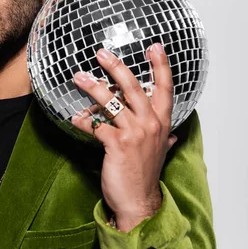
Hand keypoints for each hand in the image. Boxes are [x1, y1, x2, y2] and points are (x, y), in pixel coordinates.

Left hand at [71, 44, 176, 231]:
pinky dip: (83, 121)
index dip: (160, 66)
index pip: (165, 88)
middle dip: (116, 67)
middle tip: (101, 53)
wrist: (138, 202)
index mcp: (161, 123)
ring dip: (92, 87)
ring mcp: (135, 133)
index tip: (155, 46)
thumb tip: (173, 134)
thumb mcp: (161, 153)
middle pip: (133, 87)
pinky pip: (96, 125)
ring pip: (111, 102)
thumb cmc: (145, 175)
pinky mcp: (117, 144)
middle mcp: (151, 124)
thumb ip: (166, 139)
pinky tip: (75, 119)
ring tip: (78, 77)